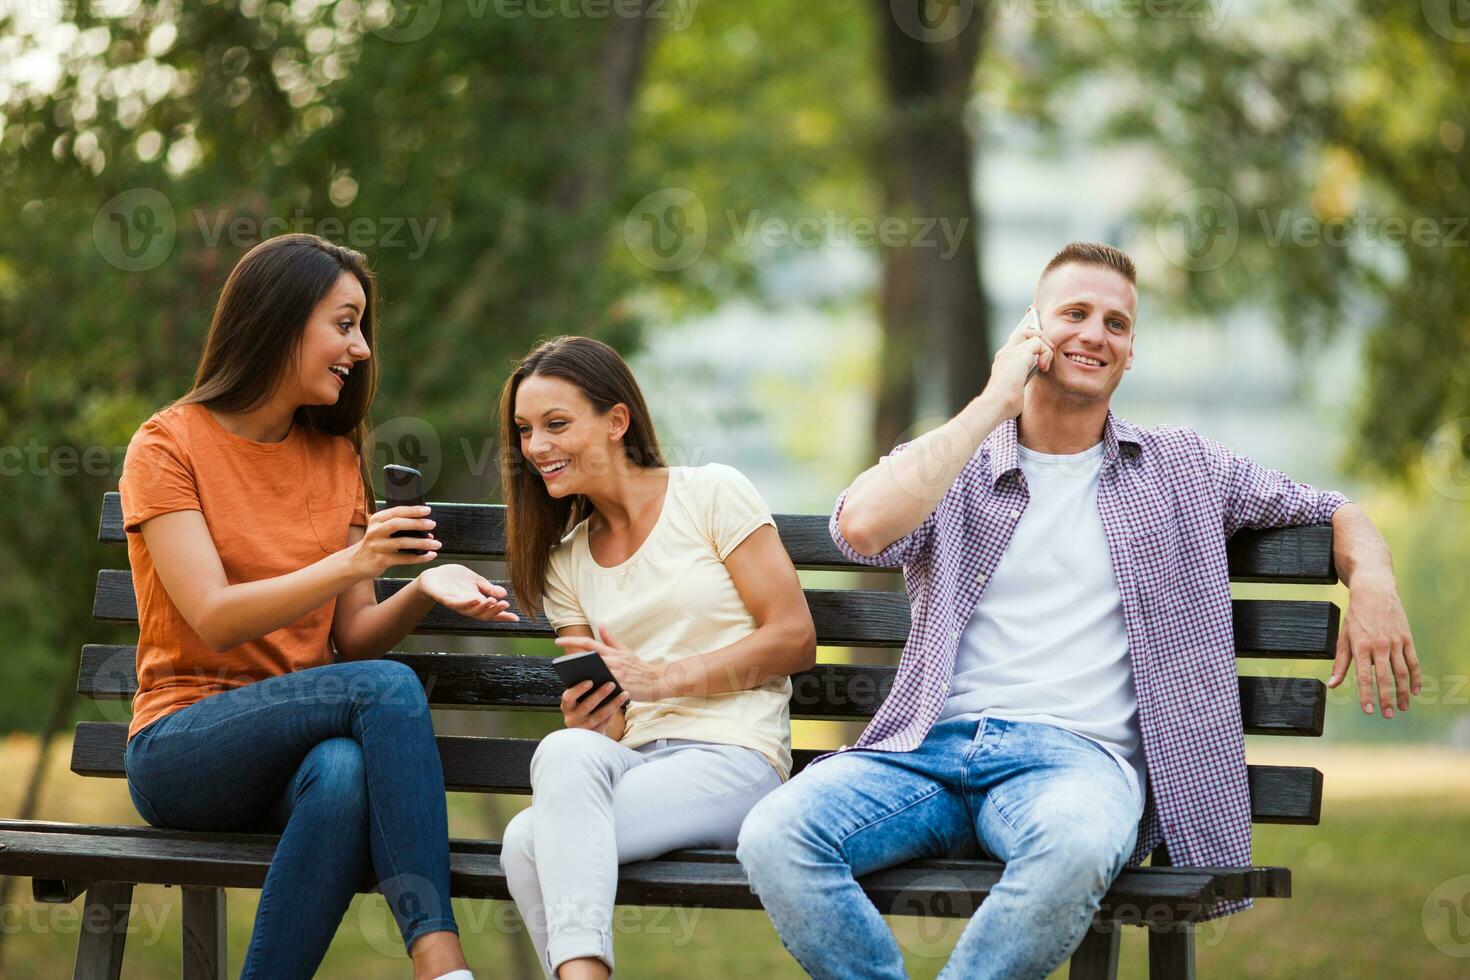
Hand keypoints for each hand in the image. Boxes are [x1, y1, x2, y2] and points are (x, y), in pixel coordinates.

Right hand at [348, 505, 441, 577]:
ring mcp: (378, 546)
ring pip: (402, 543)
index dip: (413, 510)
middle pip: (398, 524)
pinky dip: (419, 558)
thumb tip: (426, 527)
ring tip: (436, 543)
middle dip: (417, 523)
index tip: (427, 510)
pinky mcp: (381, 560)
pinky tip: (429, 556)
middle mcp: (375, 531)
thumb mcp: (381, 529)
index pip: (396, 511)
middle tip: (432, 524)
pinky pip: (404, 559)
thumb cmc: (376, 543)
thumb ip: (399, 526)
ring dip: (422, 543)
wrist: (358, 562)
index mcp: (377, 520)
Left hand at [415, 564, 518, 621]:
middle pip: (483, 614)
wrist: (435, 575)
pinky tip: (476, 598)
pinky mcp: (445, 599)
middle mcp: (468, 606)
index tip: (516, 617)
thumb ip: (488, 588)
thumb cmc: (455, 579)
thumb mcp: (476, 581)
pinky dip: (467, 603)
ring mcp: (456, 604)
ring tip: (493, 602)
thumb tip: (504, 593)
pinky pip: (457, 604)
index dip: (503, 616)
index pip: (491, 612)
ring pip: (471, 611)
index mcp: (476, 602)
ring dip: (482, 608)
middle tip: (504, 605)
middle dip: (494, 611)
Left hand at [554, 625, 669, 701]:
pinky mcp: (620, 686)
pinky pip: (604, 689)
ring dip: (581, 677)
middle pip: (587, 659)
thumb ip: (611, 639)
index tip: (557, 641)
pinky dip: (594, 692)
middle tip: (559, 664)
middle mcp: (612, 661)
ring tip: (569, 680)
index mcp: (612, 652)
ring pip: (593, 675)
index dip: (572, 641)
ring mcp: (616, 674)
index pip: (588, 644)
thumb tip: (600, 625)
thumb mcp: (625, 650)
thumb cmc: (638, 667)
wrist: (656, 680)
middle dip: (572, 661)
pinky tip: (583, 696)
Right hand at [560, 679, 629, 735]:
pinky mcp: (592, 735)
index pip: (568, 697)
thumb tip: (601, 679)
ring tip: (624, 694)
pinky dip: (613, 714)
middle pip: (587, 706)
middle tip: (612, 684)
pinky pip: (604, 724)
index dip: (579, 689)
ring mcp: (581, 729)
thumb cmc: (584, 707)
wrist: (584, 731)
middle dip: (600, 694)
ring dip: (613, 704)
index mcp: (566, 706)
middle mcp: (571, 719)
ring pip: (599, 716)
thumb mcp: (580, 700)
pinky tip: (620, 705)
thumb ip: (586, 691)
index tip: (590, 681)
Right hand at [982, 307, 1055, 417]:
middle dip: (1039, 336)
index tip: (1040, 343)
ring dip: (1045, 345)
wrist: (996, 404)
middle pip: (1023, 331)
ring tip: (1045, 363)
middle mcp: (1004, 352)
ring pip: (1032, 332)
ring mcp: (1010, 351)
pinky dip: (1046, 353)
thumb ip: (1019, 381)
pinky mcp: (1020, 353)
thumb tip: (1022, 386)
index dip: (1028, 338)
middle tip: (1046, 355)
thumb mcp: (1014, 390)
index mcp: (1002, 361)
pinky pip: (1039, 342)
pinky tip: (1044, 367)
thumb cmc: (1004, 404)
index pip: (1016, 341)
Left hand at [1328, 578, 1420, 716]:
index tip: (1368, 711)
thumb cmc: (1356, 617)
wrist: (1374, 592)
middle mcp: (1379, 646)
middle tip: (1389, 715)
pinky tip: (1415, 690)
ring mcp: (1395, 642)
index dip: (1367, 695)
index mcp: (1361, 646)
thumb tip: (1332, 684)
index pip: (1365, 677)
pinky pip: (1414, 662)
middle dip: (1386, 699)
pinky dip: (1416, 677)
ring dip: (1403, 692)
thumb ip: (1340, 663)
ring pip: (1402, 672)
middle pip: (1385, 678)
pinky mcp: (1407, 638)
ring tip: (1402, 707)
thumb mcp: (1343, 637)